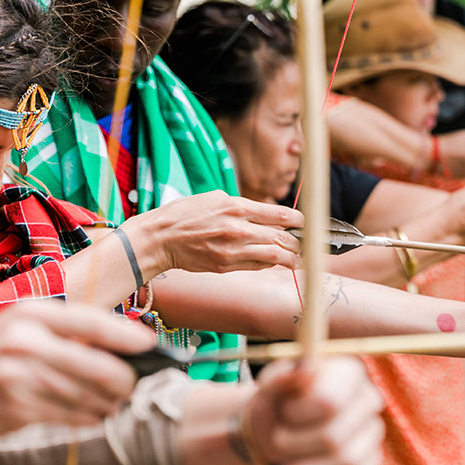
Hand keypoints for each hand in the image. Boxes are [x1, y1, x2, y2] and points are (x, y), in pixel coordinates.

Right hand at [0, 301, 154, 440]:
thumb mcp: (19, 327)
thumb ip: (63, 331)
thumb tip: (118, 341)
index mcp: (31, 313)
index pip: (91, 322)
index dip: (125, 334)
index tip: (149, 342)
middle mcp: (27, 342)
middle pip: (96, 363)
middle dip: (123, 377)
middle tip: (134, 382)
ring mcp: (21, 377)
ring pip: (86, 394)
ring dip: (108, 401)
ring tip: (115, 400)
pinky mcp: (17, 409)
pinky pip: (69, 415)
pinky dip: (88, 417)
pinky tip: (93, 415)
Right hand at [138, 190, 303, 272]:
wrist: (160, 238)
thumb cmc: (185, 214)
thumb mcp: (214, 198)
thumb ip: (242, 205)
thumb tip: (265, 212)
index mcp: (237, 207)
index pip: (281, 215)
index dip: (299, 221)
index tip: (304, 223)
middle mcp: (239, 229)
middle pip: (283, 237)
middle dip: (298, 241)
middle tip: (303, 242)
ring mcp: (233, 250)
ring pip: (275, 256)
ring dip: (291, 258)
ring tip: (297, 258)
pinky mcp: (227, 266)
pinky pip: (258, 266)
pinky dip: (270, 263)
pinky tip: (274, 261)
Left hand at [244, 357, 383, 464]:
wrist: (278, 427)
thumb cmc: (275, 401)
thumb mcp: (268, 387)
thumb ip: (281, 377)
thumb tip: (304, 370)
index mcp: (346, 371)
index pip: (329, 401)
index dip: (299, 415)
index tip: (283, 414)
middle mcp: (368, 399)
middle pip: (335, 438)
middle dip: (297, 447)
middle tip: (277, 442)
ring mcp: (372, 434)